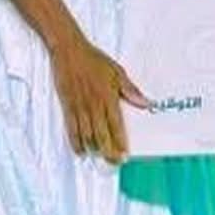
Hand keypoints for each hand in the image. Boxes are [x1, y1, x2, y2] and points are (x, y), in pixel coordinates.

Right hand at [50, 33, 148, 163]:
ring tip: (101, 158)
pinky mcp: (68, 107)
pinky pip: (71, 129)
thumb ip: (131, 90)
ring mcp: (79, 107)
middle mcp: (93, 105)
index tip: (125, 154)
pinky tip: (81, 150)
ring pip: (86, 135)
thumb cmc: (94, 60)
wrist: (69, 52)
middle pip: (101, 135)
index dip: (120, 141)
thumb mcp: (117, 72)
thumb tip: (146, 103)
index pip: (116, 125)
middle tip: (115, 162)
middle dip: (108, 151)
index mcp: (108, 97)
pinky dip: (76, 142)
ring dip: (93, 149)